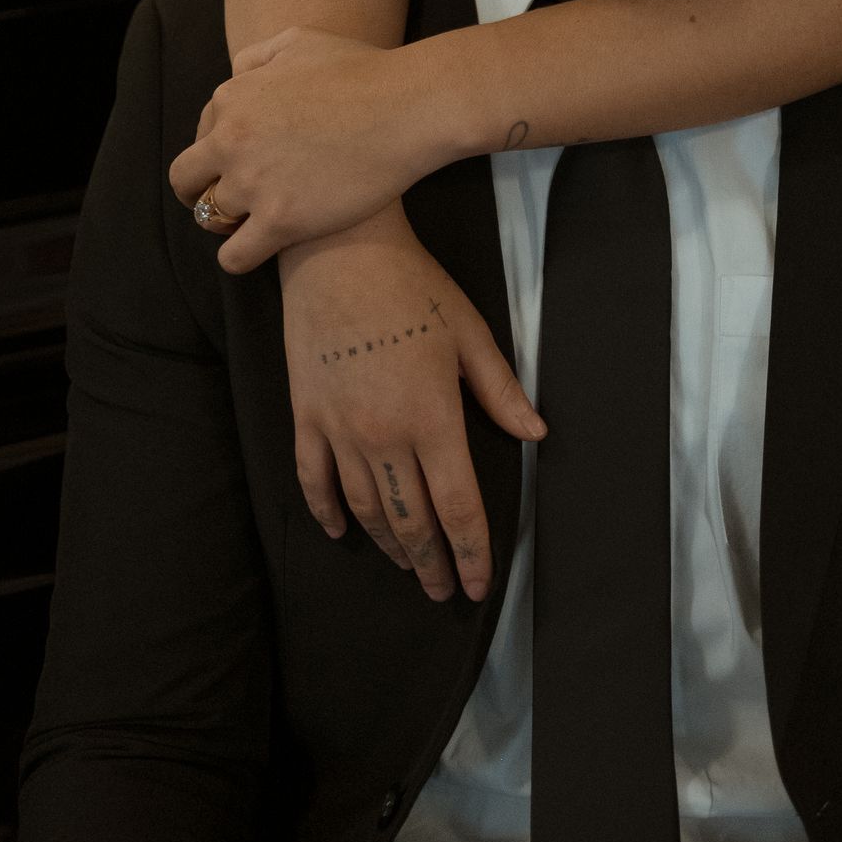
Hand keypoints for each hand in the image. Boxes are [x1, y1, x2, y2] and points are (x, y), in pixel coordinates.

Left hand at [169, 25, 448, 269]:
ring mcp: (253, 183)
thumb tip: (236, 75)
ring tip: (252, 223)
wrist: (408, 106)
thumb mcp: (300, 41)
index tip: (244, 157)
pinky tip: (257, 250)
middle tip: (229, 197)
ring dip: (225, 222)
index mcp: (233, 98)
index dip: (221, 147)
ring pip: (209, 218)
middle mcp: (232, 140)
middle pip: (186, 178)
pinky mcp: (280, 221)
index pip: (203, 132)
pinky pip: (235, 257)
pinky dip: (238, 258)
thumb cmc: (364, 70)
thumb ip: (258, 57)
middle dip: (199, 189)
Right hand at [282, 205, 542, 601]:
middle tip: (443, 590)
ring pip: (366, 509)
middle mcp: (383, 435)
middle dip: (431, 564)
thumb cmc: (413, 286)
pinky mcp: (306, 415)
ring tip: (408, 565)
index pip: (458, 507)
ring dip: (389, 545)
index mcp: (432, 417)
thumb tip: (536, 435)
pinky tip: (342, 532)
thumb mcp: (470, 333)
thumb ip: (502, 392)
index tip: (477, 586)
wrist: (338, 250)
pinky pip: (314, 480)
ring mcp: (339, 429)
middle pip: (411, 522)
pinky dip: (329, 513)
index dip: (472, 553)